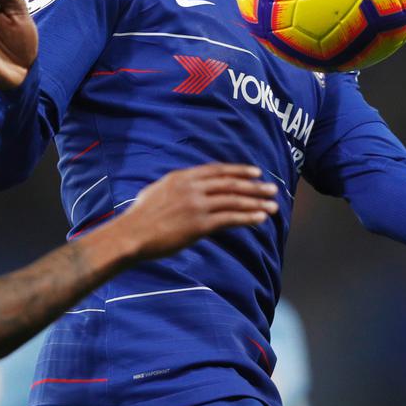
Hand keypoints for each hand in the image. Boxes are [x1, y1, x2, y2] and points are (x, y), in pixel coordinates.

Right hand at [109, 164, 279, 260]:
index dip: (239, 170)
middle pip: (231, 183)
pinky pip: (230, 218)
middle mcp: (192, 187)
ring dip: (256, 202)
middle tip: (273, 188)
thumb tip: (184, 187)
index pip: (218, 170)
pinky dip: (248, 217)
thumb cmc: (140, 217)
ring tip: (273, 206)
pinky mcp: (199, 224)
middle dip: (254, 185)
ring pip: (234, 200)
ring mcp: (197, 205)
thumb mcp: (157, 191)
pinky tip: (260, 219)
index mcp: (182, 177)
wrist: (131, 234)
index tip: (256, 171)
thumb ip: (175, 187)